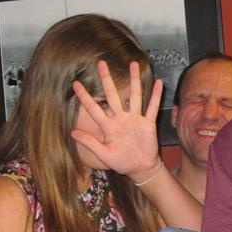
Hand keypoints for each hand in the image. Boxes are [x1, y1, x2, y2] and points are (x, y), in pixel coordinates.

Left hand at [71, 60, 163, 177]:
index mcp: (108, 126)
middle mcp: (121, 118)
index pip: (94, 108)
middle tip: (101, 63)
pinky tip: (159, 83)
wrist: (140, 168)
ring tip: (133, 65)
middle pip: (113, 95)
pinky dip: (156, 95)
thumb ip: (90, 142)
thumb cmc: (121, 162)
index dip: (84, 97)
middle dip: (107, 79)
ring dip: (134, 81)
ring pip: (134, 96)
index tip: (75, 83)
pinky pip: (152, 107)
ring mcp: (135, 119)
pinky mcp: (148, 123)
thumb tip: (72, 132)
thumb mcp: (104, 154)